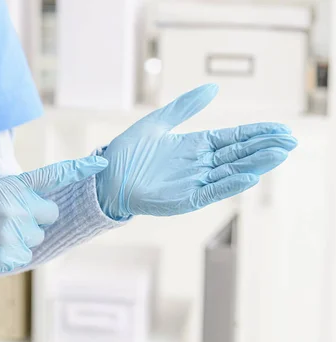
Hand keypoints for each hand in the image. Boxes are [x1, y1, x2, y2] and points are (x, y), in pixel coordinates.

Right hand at [0, 156, 107, 273]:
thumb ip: (11, 188)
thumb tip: (30, 197)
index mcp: (10, 186)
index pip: (52, 176)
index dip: (79, 170)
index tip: (101, 165)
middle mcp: (16, 210)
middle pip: (49, 215)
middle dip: (36, 215)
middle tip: (12, 215)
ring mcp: (11, 236)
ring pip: (36, 238)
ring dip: (22, 235)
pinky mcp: (6, 258)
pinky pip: (23, 254)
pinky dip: (10, 252)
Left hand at [96, 84, 297, 219]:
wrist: (106, 175)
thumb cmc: (127, 152)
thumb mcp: (158, 122)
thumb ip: (185, 106)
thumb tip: (213, 87)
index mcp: (195, 146)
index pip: (233, 138)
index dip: (256, 133)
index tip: (280, 129)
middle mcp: (198, 164)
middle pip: (238, 155)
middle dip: (264, 147)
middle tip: (290, 140)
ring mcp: (193, 182)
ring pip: (230, 172)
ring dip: (255, 165)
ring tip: (279, 154)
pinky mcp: (183, 199)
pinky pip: (210, 191)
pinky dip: (230, 185)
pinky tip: (249, 177)